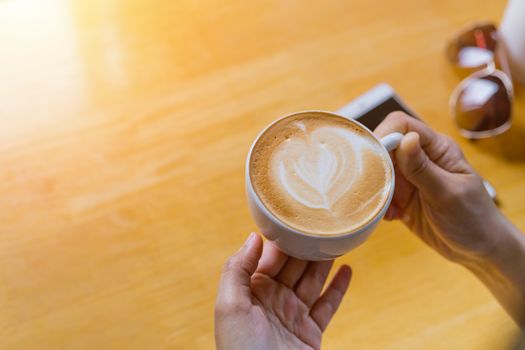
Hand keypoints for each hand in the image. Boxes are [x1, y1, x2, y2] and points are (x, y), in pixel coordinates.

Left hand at [215, 233, 350, 349]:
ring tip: (338, 239)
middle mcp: (272, 300)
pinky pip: (328, 305)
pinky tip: (348, 270)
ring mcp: (293, 315)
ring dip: (325, 261)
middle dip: (307, 245)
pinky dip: (339, 288)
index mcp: (250, 291)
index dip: (282, 238)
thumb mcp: (229, 306)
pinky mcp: (311, 332)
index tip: (296, 216)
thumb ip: (238, 269)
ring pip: (313, 281)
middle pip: (293, 265)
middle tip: (323, 223)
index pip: (268, 257)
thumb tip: (254, 236)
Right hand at [374, 112, 502, 262]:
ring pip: (380, 170)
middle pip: (385, 146)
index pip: (403, 125)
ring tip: (386, 207)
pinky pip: (381, 192)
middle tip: (375, 188)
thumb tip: (405, 138)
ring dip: (377, 188)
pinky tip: (392, 217)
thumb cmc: (473, 218)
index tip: (374, 158)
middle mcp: (421, 158)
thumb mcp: (448, 193)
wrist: (479, 249)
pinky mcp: (401, 197)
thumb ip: (423, 168)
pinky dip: (380, 204)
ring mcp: (410, 178)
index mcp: (437, 149)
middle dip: (376, 165)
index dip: (385, 135)